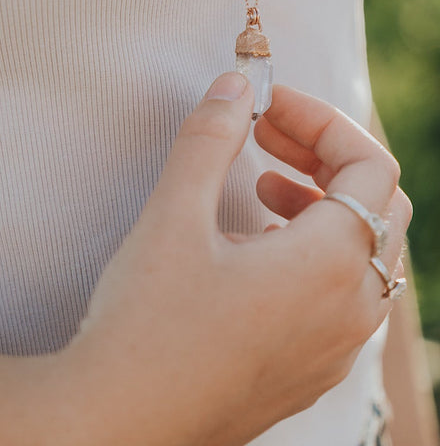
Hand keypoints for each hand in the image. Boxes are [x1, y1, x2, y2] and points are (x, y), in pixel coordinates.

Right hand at [57, 74, 410, 445]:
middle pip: (380, 208)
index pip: (370, 166)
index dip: (322, 120)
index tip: (267, 107)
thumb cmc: (147, 323)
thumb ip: (211, 138)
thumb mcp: (174, 213)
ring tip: (259, 189)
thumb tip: (235, 86)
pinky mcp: (306, 373)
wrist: (118, 424)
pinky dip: (313, 254)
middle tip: (269, 136)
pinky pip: (341, 298)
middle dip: (327, 158)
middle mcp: (349, 312)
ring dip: (322, 206)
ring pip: (365, 256)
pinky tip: (249, 250)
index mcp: (331, 265)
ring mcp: (333, 350)